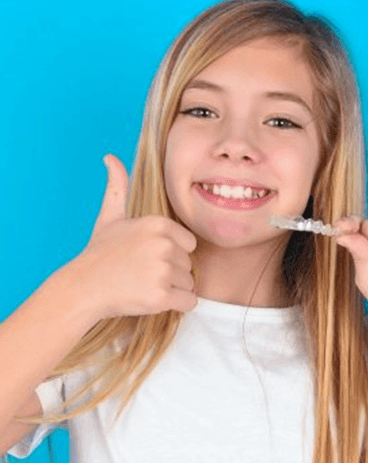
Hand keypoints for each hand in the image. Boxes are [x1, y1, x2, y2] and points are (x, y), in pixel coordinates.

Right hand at [72, 155, 197, 319]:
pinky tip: (153, 298)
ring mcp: (162, 271)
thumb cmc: (100, 254)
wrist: (84, 288)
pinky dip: (177, 305)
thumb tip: (110, 157)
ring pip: (189, 284)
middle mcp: (163, 245)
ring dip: (172, 289)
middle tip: (142, 273)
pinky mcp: (161, 296)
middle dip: (170, 273)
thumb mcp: (110, 217)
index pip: (189, 244)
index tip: (147, 256)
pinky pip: (189, 302)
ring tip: (144, 284)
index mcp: (158, 224)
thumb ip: (118, 187)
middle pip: (189, 265)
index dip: (171, 253)